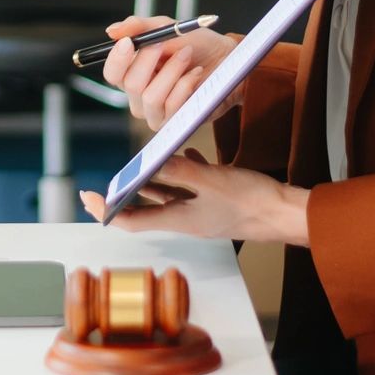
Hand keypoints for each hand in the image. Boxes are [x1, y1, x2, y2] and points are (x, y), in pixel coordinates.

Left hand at [80, 154, 307, 244]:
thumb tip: (149, 161)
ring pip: (169, 196)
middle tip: (106, 183)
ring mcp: (203, 212)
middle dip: (125, 194)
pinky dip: (183, 172)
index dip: (108, 210)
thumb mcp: (211, 181)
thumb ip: (179, 170)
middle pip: (146, 209)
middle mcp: (188, 219)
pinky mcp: (217, 202)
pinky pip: (191, 188)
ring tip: (139, 163)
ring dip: (153, 180)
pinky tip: (186, 154)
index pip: (133, 220)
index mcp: (181, 219)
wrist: (285, 213)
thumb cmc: (252, 201)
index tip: (89, 198)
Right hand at [99, 15, 239, 129]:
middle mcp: (139, 96)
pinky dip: (185, 84)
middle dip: (149, 59)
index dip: (117, 59)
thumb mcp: (165, 26)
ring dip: (172, 70)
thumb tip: (112, 31)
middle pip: (130, 84)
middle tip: (166, 43)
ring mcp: (156, 112)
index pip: (112, 73)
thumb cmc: (196, 44)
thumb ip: (139, 27)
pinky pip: (172, 105)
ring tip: (186, 56)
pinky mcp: (175, 122)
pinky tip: (195, 74)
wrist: (225, 58)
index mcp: (132, 73)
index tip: (129, 43)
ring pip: (151, 96)